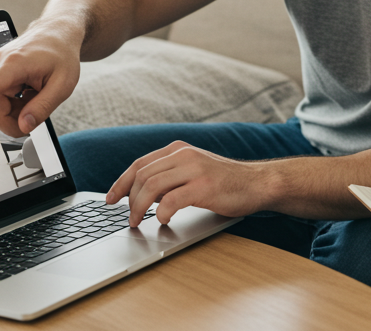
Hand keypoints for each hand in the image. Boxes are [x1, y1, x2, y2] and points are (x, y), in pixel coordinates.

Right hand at [0, 20, 82, 136]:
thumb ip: (43, 108)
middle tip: (35, 112)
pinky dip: (13, 104)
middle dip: (14, 121)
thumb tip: (24, 126)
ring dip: (15, 111)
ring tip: (33, 95)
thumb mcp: (62, 85)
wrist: (56, 34)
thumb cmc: (60, 54)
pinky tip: (26, 92)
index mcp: (13, 64)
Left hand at [105, 141, 272, 226]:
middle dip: (128, 199)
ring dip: (139, 207)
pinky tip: (163, 220)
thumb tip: (141, 193)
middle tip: (128, 218)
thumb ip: (171, 176)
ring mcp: (195, 169)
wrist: (259, 183)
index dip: (121, 183)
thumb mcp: (194, 170)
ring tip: (139, 221)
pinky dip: (161, 213)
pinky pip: (172, 200)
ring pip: (151, 186)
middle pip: (142, 175)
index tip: (111, 199)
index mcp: (178, 149)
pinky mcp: (204, 186)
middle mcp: (184, 154)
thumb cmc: (226, 182)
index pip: (139, 164)